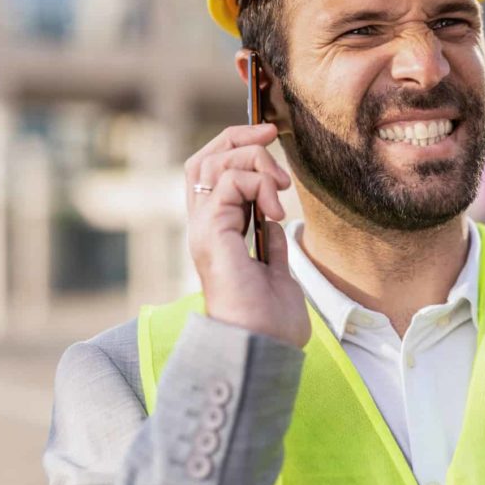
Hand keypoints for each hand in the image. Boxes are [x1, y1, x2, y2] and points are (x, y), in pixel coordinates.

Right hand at [185, 123, 309, 347]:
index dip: (235, 147)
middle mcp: (202, 229)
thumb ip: (270, 246)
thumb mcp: (276, 273)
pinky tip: (275, 209)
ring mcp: (203, 231)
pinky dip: (258, 183)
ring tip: (281, 192)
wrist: (262, 349)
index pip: (210, 175)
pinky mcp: (211, 234)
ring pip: (214, 164)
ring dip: (255, 163)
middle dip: (237, 137)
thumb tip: (273, 222)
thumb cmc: (270, 324)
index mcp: (216, 236)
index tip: (270, 137)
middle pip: (202, 160)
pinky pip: (230, 183)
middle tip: (272, 134)